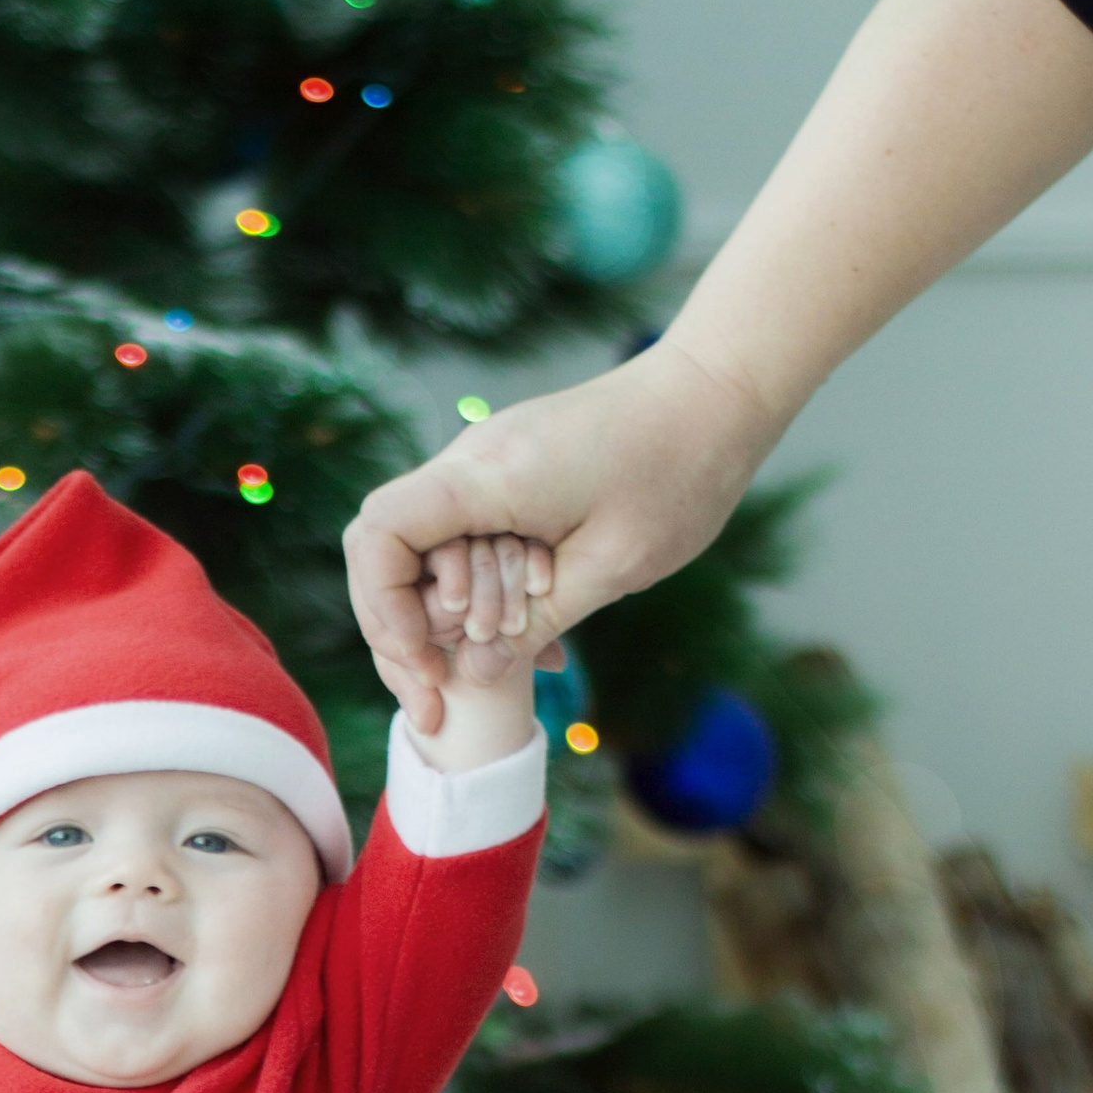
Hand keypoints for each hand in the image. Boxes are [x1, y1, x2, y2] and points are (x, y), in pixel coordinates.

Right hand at [345, 341, 779, 726]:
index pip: (379, 536)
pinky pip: (463, 540)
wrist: (713, 395)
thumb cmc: (676, 472)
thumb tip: (472, 675)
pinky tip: (520, 630)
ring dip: (447, 615)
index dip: (384, 611)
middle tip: (441, 697)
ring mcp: (483, 467)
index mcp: (485, 477)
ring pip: (422, 552)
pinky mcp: (505, 476)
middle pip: (386, 553)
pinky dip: (478, 592)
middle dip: (403, 631)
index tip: (428, 664)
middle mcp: (469, 463)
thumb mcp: (612, 567)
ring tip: (498, 659)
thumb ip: (535, 624)